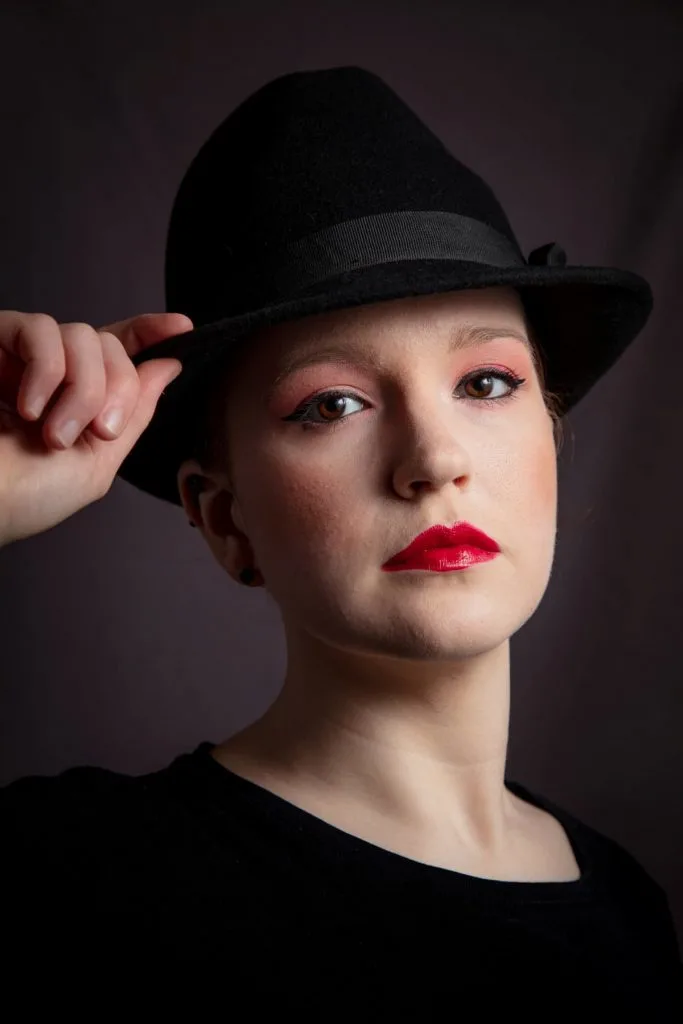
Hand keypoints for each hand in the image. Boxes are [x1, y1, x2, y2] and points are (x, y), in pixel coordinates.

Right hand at [0, 310, 191, 546]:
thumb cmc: (26, 498)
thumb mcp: (97, 463)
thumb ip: (134, 414)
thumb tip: (167, 368)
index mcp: (77, 400)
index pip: (118, 350)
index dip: (150, 332)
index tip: (181, 329)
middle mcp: (51, 373)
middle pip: (109, 345)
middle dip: (118, 389)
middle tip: (98, 433)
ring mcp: (21, 357)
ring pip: (82, 336)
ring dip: (85, 389)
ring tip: (57, 434)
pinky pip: (39, 329)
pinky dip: (48, 370)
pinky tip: (30, 408)